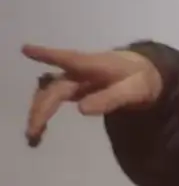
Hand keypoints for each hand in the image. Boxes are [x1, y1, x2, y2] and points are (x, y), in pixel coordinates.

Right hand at [23, 44, 163, 146]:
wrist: (145, 75)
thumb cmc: (140, 79)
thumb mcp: (134, 90)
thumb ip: (111, 98)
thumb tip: (81, 110)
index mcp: (96, 65)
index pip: (70, 59)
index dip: (49, 55)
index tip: (26, 49)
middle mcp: (80, 71)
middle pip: (56, 88)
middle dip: (42, 108)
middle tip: (33, 132)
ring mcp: (75, 80)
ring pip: (50, 93)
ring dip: (39, 112)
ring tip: (33, 136)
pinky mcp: (75, 89)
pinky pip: (54, 99)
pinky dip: (44, 112)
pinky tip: (40, 129)